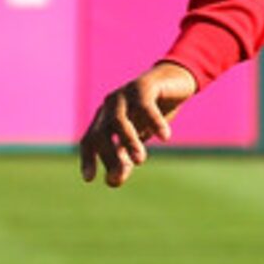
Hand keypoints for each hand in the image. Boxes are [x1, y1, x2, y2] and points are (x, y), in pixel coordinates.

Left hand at [77, 60, 198, 186]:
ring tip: (140, 160)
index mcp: (105, 118)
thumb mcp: (140, 136)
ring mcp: (125, 95)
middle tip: (121, 176)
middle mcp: (110, 106)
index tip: (90, 179)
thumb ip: (127, 156)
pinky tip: (165, 137)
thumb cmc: (155, 112)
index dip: (88, 159)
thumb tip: (113, 182)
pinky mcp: (145, 86)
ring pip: (119, 121)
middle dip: (109, 156)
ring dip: (128, 142)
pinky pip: (146, 107)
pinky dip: (154, 122)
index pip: (89, 140)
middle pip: (101, 133)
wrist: (176, 82)